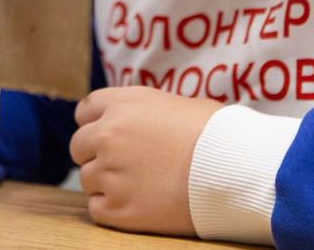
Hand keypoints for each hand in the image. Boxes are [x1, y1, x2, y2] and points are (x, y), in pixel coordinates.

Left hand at [70, 87, 223, 235]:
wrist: (234, 171)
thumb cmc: (216, 135)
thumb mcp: (177, 104)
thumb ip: (145, 111)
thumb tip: (142, 121)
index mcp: (124, 104)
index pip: (85, 111)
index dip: (95, 123)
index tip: (106, 134)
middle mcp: (109, 135)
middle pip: (78, 146)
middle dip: (95, 154)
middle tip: (122, 164)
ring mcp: (110, 173)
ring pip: (87, 179)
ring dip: (106, 183)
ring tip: (138, 185)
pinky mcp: (118, 209)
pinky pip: (97, 209)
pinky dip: (111, 209)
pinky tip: (137, 204)